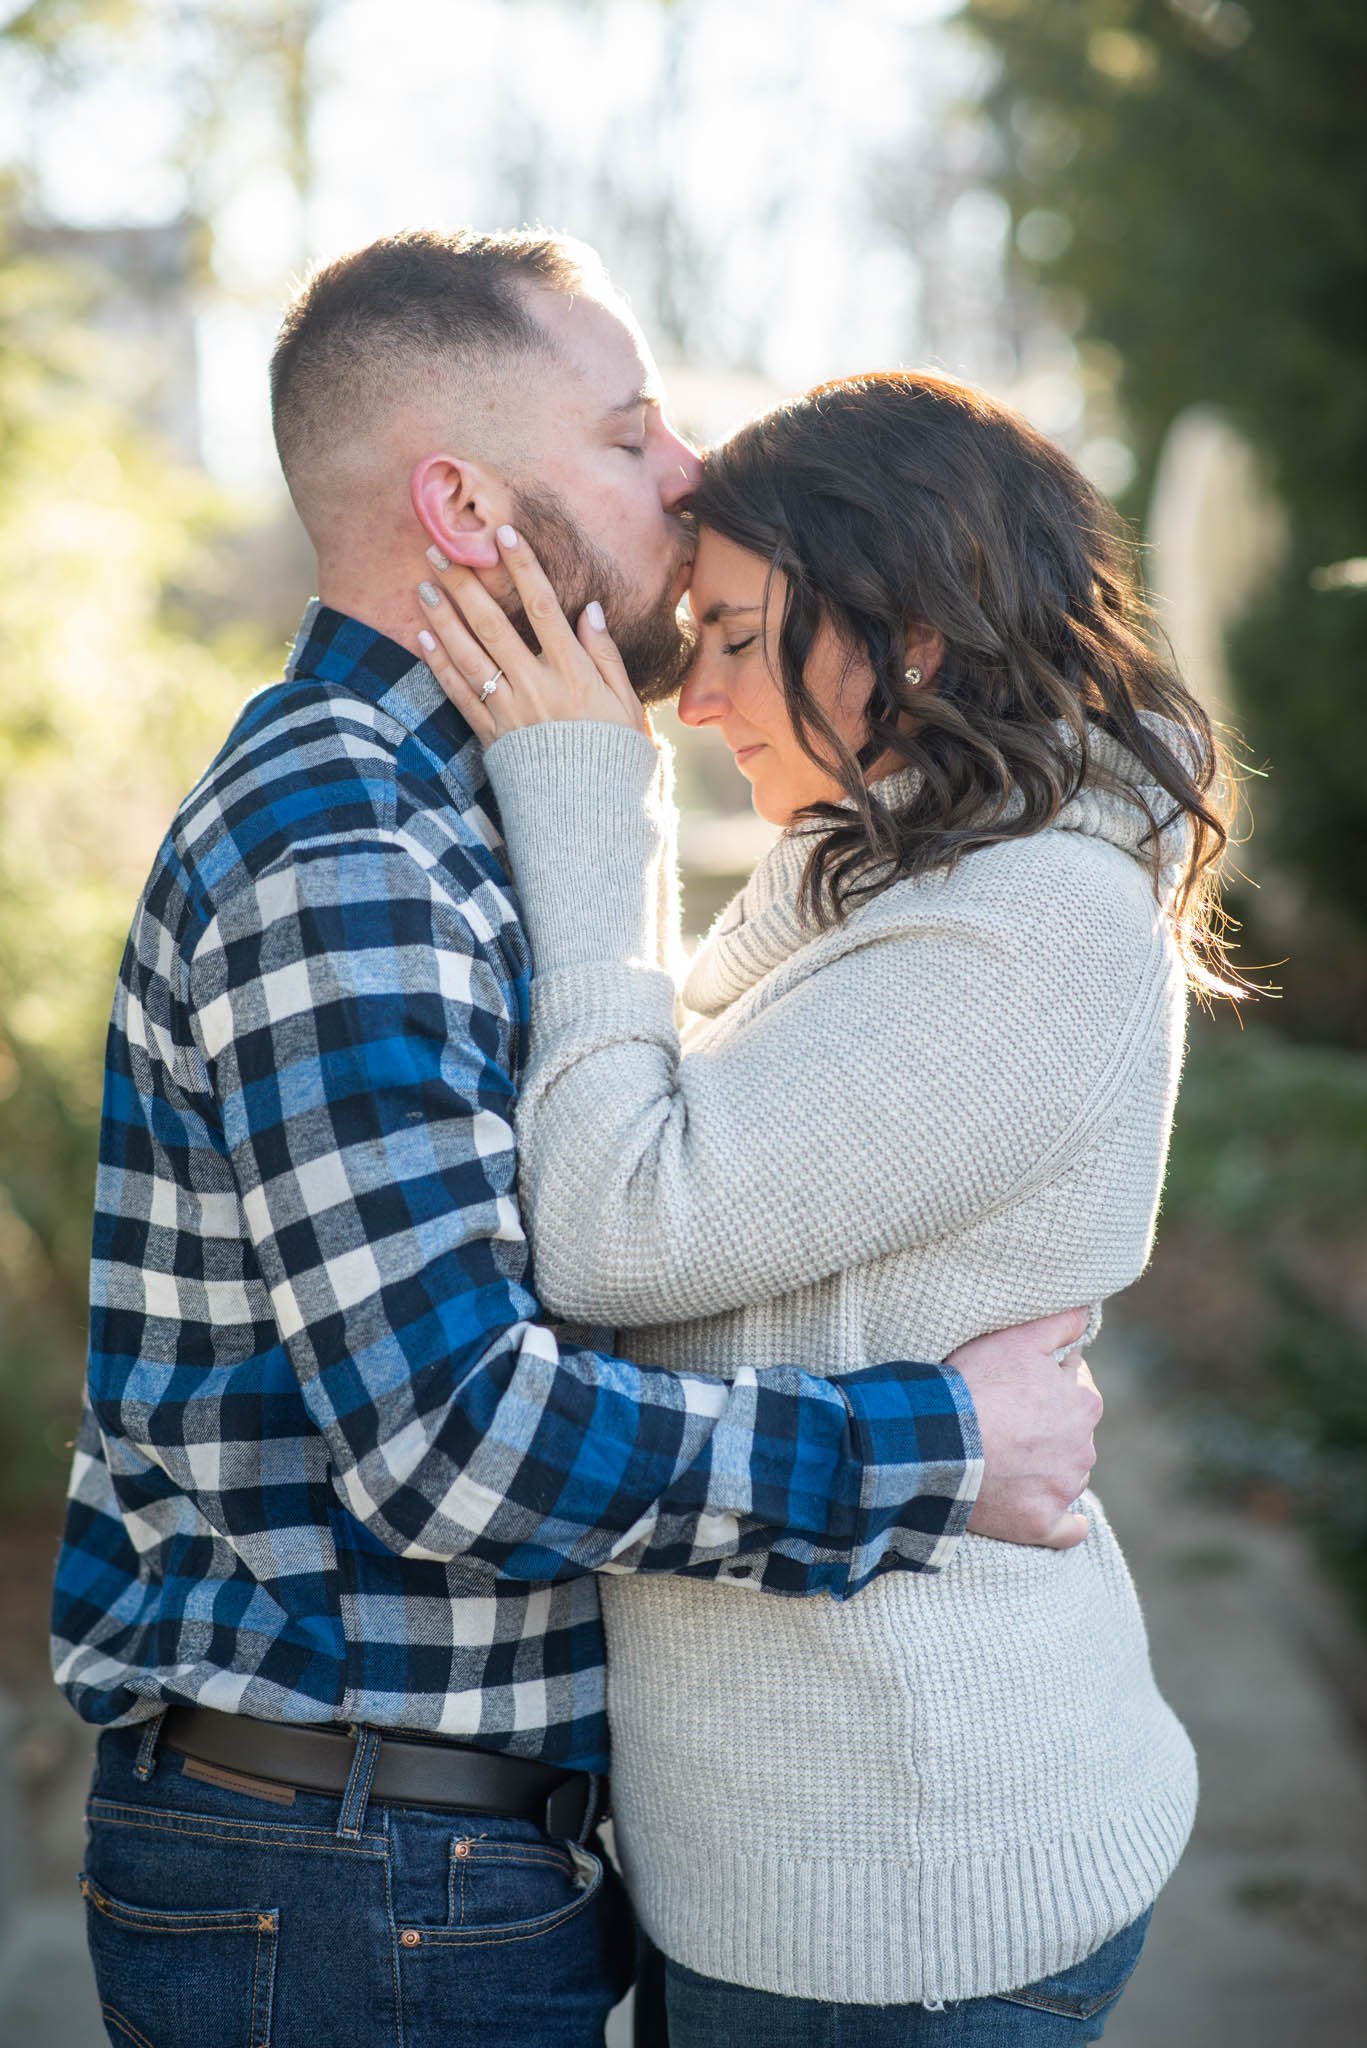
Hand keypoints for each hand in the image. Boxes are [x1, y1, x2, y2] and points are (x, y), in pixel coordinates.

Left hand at [416, 526, 646, 741]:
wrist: (590, 816)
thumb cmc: (616, 757)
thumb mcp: (628, 706)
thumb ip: (608, 657)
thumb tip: (591, 610)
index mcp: (574, 674)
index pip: (543, 608)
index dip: (523, 567)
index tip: (504, 533)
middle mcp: (536, 687)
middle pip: (493, 625)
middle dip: (465, 584)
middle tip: (439, 550)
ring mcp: (509, 712)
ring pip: (469, 655)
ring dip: (443, 617)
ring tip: (422, 585)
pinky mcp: (491, 736)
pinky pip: (459, 694)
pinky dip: (439, 664)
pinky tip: (423, 637)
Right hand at [947, 1308, 1101, 1549]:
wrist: (940, 1444)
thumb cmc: (976, 1386)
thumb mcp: (1018, 1338)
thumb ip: (1061, 1323)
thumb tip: (1087, 1315)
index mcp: (1085, 1404)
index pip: (1075, 1385)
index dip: (1046, 1380)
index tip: (1019, 1383)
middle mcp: (1084, 1450)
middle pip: (1071, 1432)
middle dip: (1048, 1425)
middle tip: (1007, 1419)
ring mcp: (1063, 1490)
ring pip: (1066, 1474)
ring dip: (1047, 1467)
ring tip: (1006, 1458)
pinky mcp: (1041, 1524)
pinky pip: (1068, 1529)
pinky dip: (1066, 1524)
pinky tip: (1061, 1518)